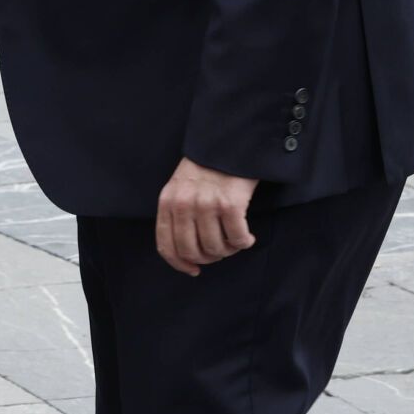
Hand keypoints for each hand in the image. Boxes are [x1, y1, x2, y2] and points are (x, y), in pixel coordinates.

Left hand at [154, 157, 257, 275]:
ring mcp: (207, 203)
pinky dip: (244, 242)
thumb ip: (178, 216)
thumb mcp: (181, 188)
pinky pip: (237, 238)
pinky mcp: (230, 204)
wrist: (230, 143)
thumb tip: (187, 256)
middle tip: (220, 250)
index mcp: (167, 201)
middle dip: (208, 258)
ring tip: (235, 239)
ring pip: (216, 248)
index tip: (193, 270)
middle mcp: (184, 204)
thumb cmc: (207, 169)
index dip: (180, 263)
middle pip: (192, 251)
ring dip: (229, 249)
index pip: (166, 245)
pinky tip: (248, 236)